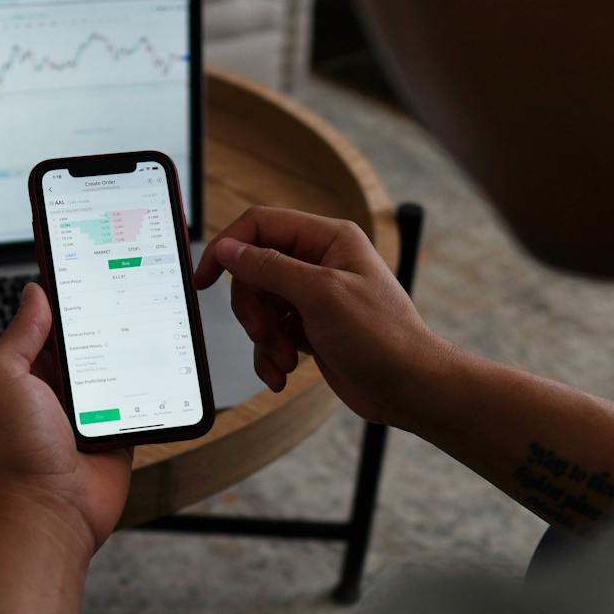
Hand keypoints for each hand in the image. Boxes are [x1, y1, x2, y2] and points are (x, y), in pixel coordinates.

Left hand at [0, 282, 131, 552]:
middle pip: (86, 343)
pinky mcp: (117, 433)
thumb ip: (20, 335)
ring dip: (129, 351)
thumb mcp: (1, 377)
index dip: (64, 297)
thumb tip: (35, 293)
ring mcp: (87, 413)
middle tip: (131, 283)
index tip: (87, 265)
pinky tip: (164, 360)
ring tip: (153, 315)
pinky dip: (149, 386)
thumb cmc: (14, 451)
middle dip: (104, 320)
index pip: (46, 324)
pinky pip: (138, 401)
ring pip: (115, 369)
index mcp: (21, 374)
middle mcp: (54, 392)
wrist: (48, 512)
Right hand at [194, 206, 447, 428]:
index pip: (261, 225)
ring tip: (284, 359)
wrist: (408, 387)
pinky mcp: (310, 327)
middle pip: (254, 271)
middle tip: (265, 334)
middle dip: (253, 308)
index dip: (228, 247)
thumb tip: (229, 248)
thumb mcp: (320, 296)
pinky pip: (271, 334)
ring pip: (260, 306)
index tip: (205, 278)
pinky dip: (270, 355)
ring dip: (263, 338)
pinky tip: (283, 373)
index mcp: (328, 238)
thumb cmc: (382, 337)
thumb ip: (269, 267)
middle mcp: (319, 262)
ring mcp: (314, 296)